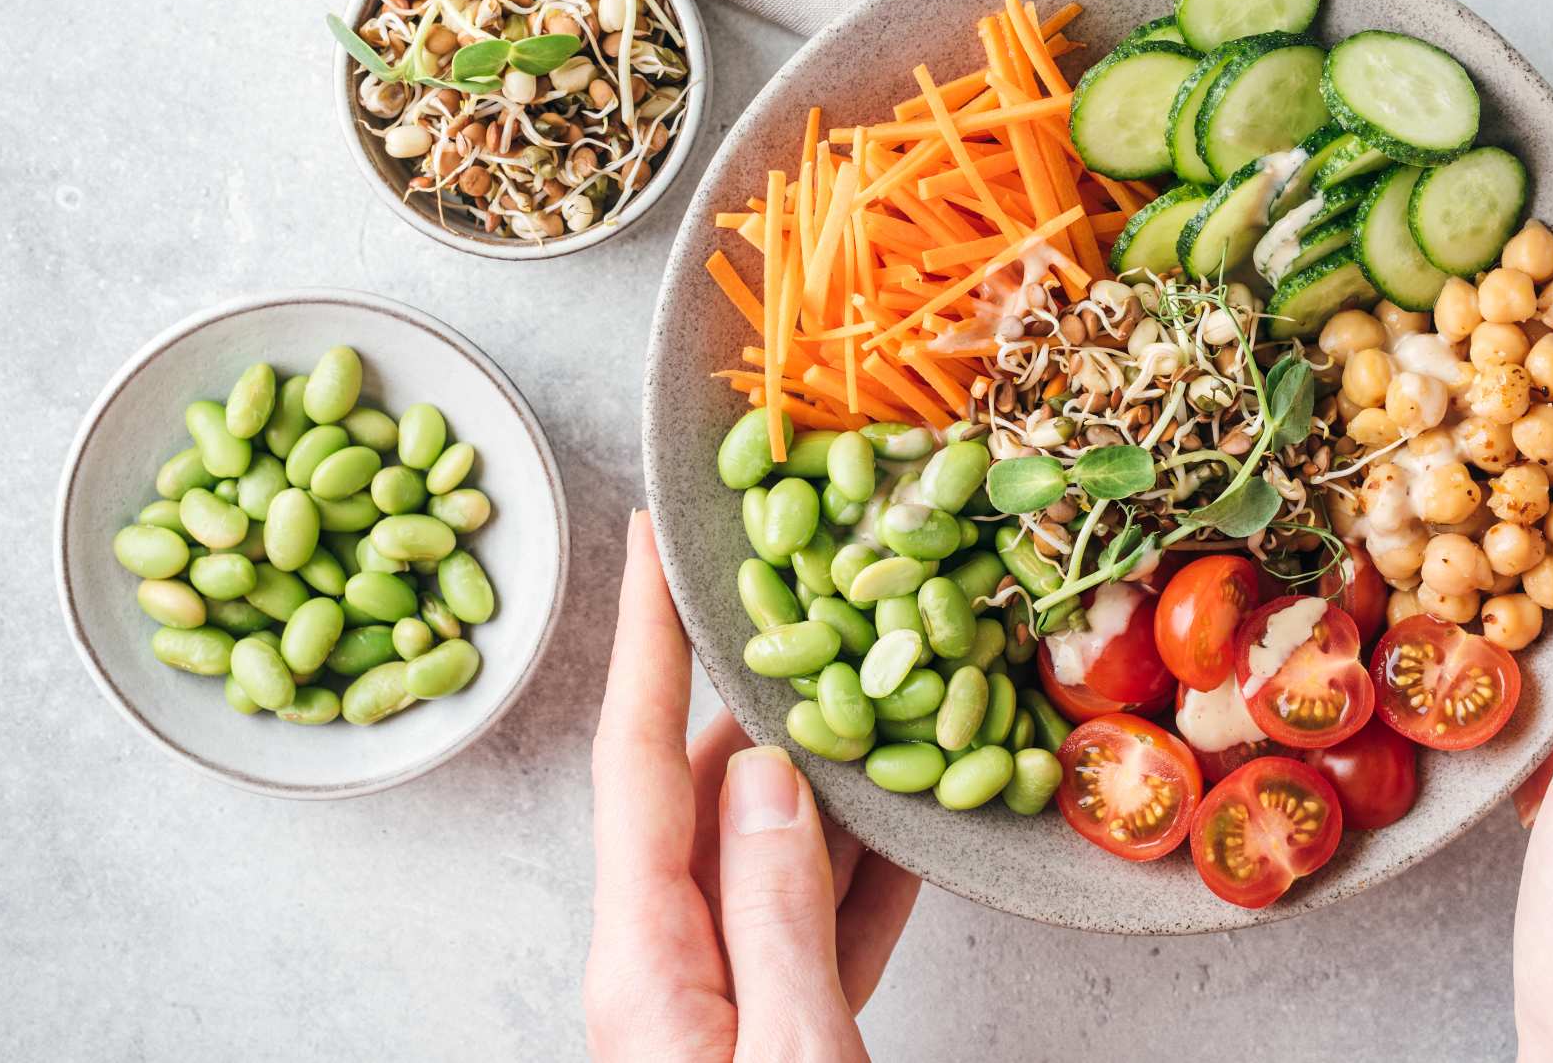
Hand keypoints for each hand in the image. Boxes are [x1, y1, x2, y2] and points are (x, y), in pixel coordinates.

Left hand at [583, 511, 919, 1061]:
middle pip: (709, 792)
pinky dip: (867, 872)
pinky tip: (918, 824)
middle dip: (773, 695)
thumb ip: (779, 914)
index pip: (634, 761)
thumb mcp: (789, 1053)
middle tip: (829, 600)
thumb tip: (773, 773)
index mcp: (645, 965)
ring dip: (835, 779)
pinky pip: (816, 927)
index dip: (646, 637)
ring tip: (895, 689)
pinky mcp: (775, 1038)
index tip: (650, 540)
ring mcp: (718, 1004)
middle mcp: (667, 971)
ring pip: (772, 855)